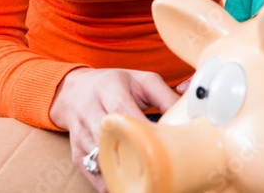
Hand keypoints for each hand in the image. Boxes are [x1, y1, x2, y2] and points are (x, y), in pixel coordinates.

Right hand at [49, 67, 179, 191]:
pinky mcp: (76, 152)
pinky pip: (91, 172)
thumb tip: (190, 115)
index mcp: (108, 88)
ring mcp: (80, 133)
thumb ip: (165, 96)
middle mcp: (89, 110)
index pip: (123, 109)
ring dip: (119, 172)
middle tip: (155, 168)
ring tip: (144, 182)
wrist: (74, 91)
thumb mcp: (141, 81)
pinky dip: (107, 183)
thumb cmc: (115, 84)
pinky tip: (125, 187)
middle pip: (108, 135)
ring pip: (99, 157)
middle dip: (131, 152)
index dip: (140, 127)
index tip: (160, 142)